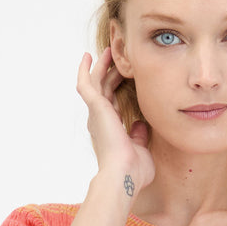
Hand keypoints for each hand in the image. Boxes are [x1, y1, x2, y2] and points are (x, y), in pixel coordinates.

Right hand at [76, 47, 154, 193]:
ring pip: (96, 83)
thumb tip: (140, 124)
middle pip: (104, 89)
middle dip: (110, 72)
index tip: (125, 77)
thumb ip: (139, 136)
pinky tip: (88, 56)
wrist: (124, 175)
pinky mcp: (95, 107)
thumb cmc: (134, 171)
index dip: (118, 89)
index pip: (113, 104)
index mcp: (111, 130)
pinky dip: (85, 70)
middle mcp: (100, 120)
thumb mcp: (141, 149)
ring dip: (101, 66)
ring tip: (108, 50)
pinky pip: (86, 83)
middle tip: (116, 57)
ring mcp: (96, 113)